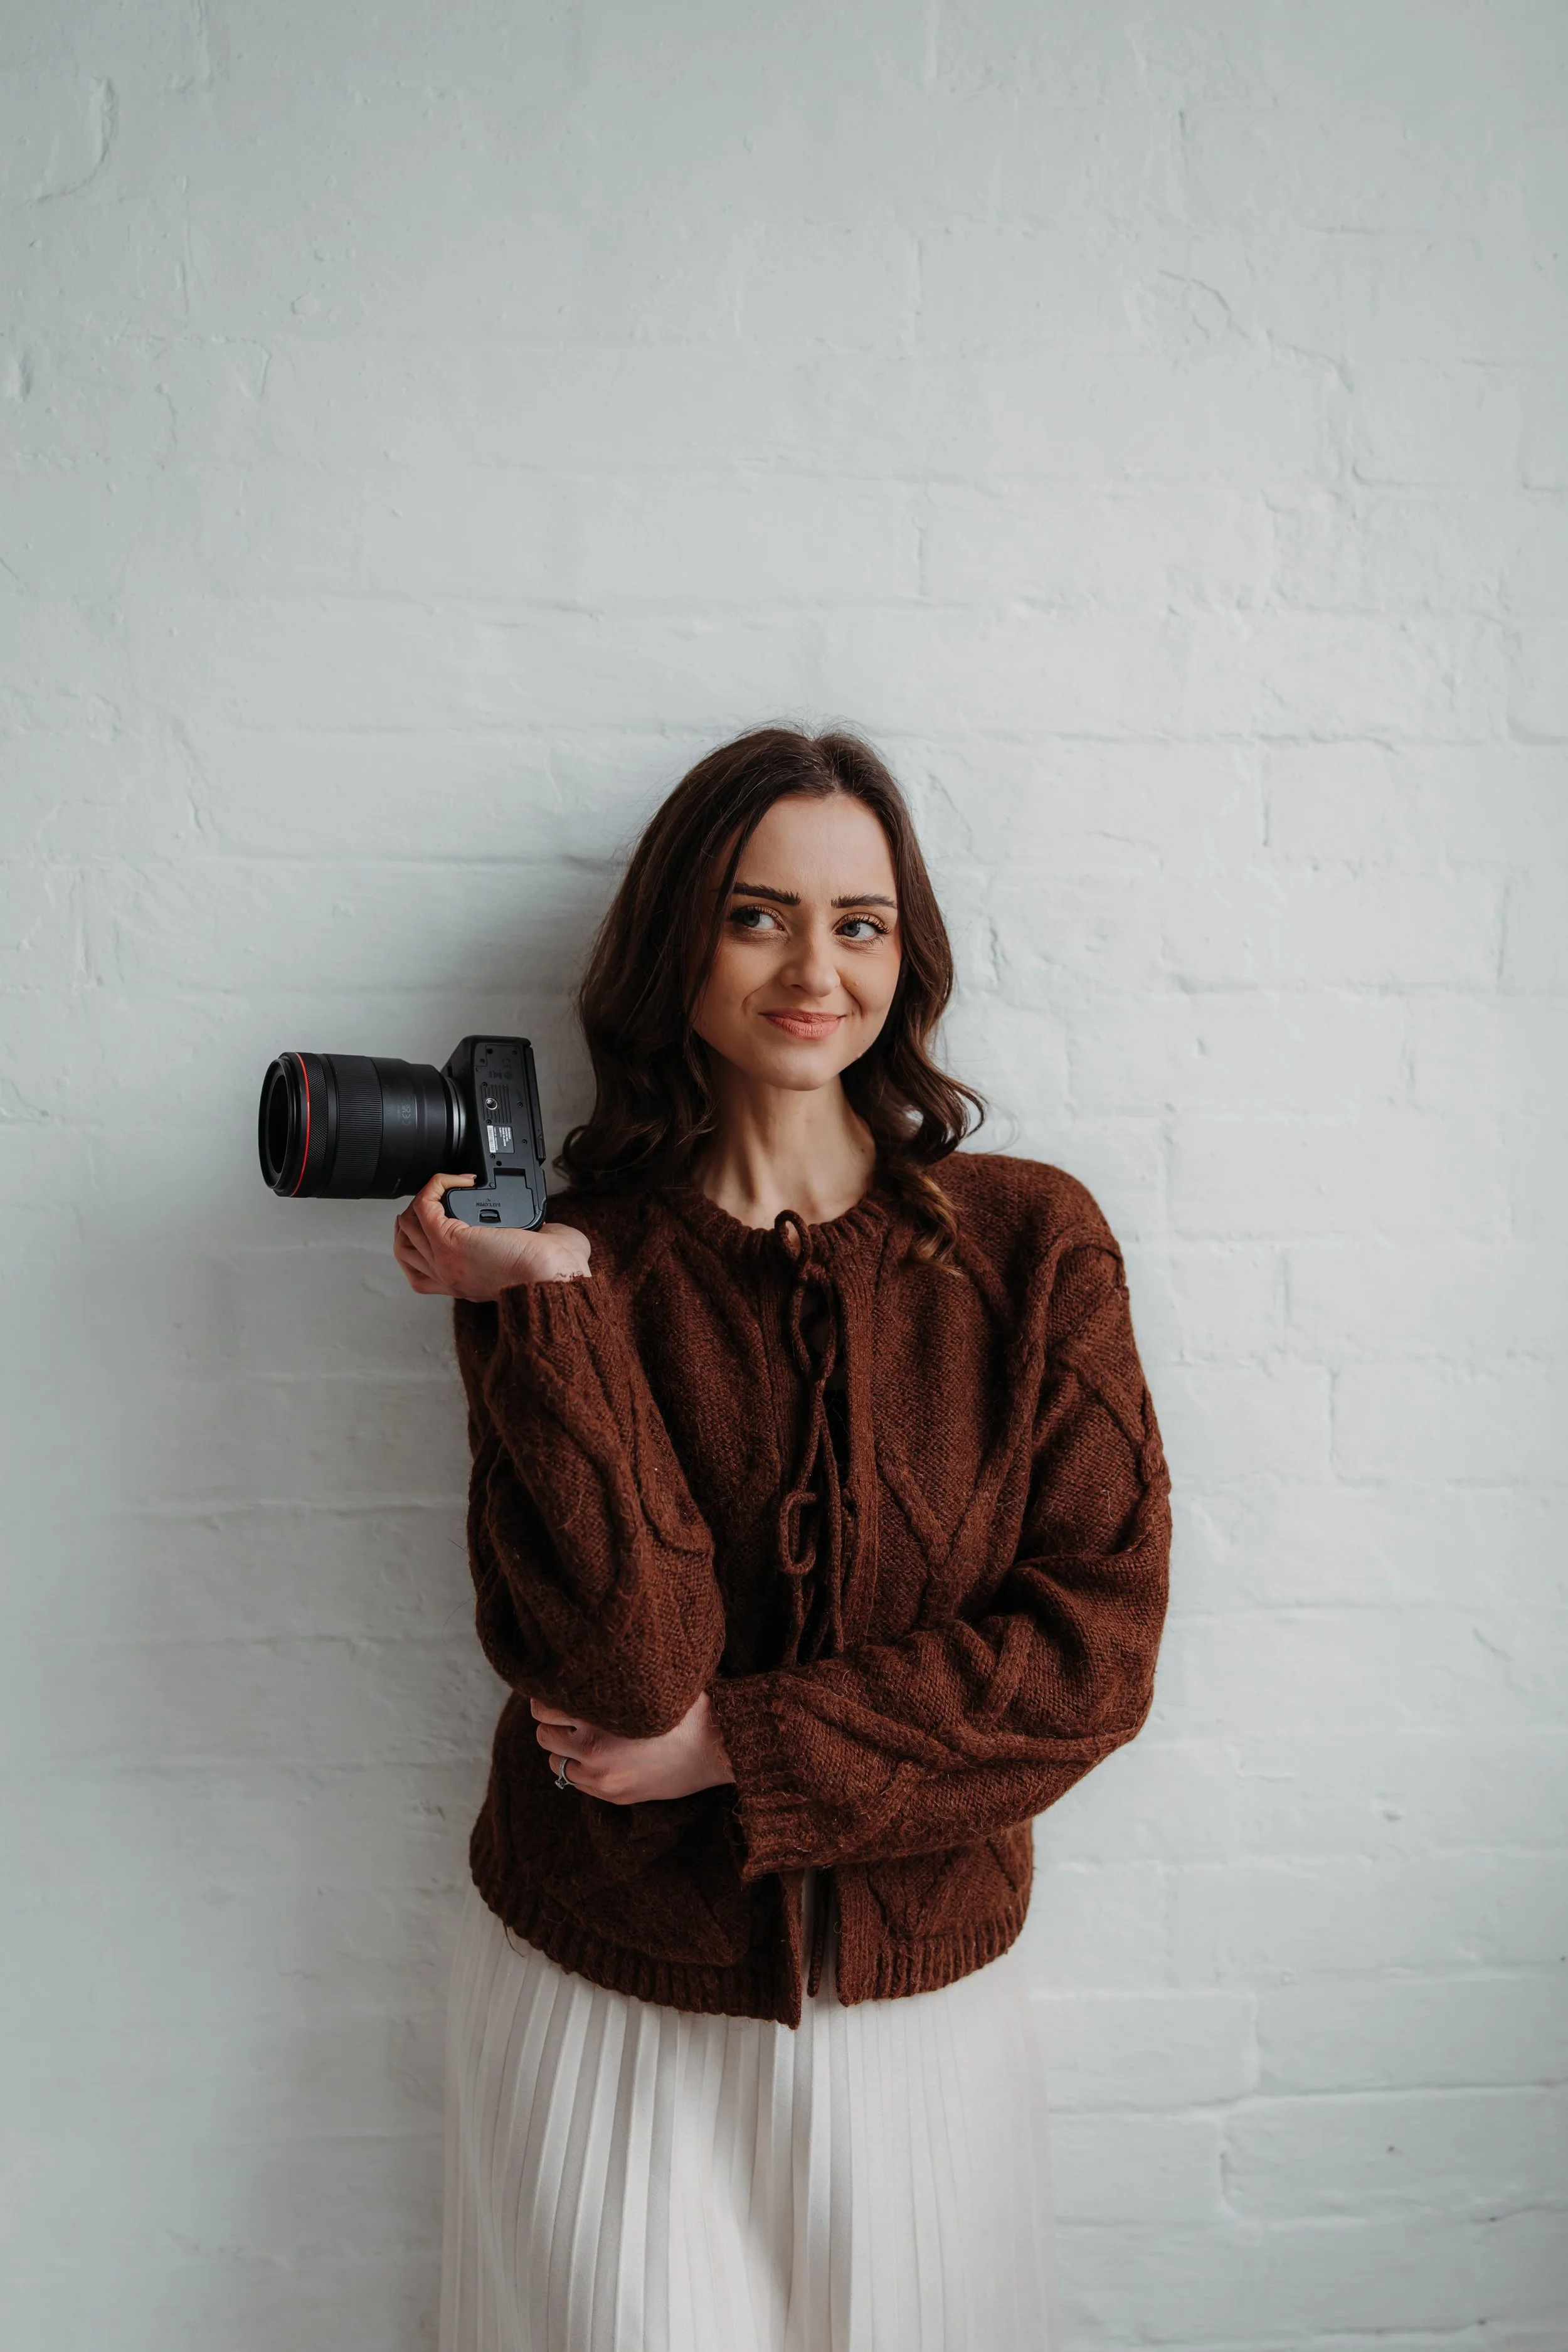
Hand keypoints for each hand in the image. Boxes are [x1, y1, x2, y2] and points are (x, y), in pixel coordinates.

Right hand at [393, 1172, 591, 1301]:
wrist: (554, 1279)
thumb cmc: (554, 1274)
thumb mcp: (529, 1261)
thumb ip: (523, 1243)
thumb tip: (540, 1225)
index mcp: (462, 1282)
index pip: (419, 1266)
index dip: (423, 1237)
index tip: (446, 1213)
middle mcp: (446, 1275)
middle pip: (405, 1243)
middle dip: (417, 1215)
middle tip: (445, 1198)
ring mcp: (443, 1259)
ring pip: (407, 1223)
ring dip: (426, 1198)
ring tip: (453, 1188)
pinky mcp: (449, 1240)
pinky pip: (424, 1202)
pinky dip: (438, 1183)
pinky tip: (462, 1180)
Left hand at [531, 1689, 734, 1804]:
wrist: (719, 1748)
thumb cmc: (687, 1706)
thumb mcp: (648, 1685)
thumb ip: (612, 1681)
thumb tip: (584, 1663)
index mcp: (600, 1716)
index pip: (545, 1707)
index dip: (549, 1696)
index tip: (560, 1690)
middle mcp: (594, 1749)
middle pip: (544, 1734)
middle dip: (554, 1722)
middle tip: (570, 1713)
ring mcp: (602, 1777)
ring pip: (555, 1761)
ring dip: (564, 1748)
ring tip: (585, 1735)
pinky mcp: (613, 1794)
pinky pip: (575, 1782)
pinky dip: (579, 1768)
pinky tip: (600, 1755)